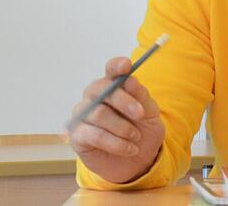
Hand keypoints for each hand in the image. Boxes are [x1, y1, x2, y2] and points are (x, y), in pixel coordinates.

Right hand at [67, 57, 164, 183]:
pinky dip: (116, 143)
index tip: (126, 66)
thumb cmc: (143, 131)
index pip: (111, 70)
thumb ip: (141, 97)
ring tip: (136, 137)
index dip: (116, 66)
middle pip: (101, 89)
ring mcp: (83, 116)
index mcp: (114, 87)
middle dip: (123, 101)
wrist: (139, 161)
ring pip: (98, 114)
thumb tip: (131, 80)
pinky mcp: (77, 136)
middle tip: (141, 115)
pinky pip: (94, 135)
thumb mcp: (151, 114)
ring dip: (122, 127)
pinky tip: (129, 149)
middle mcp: (95, 97)